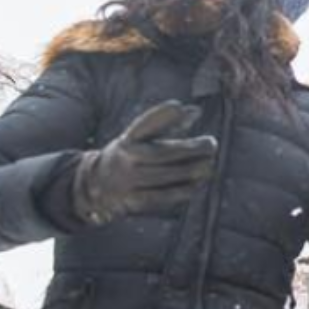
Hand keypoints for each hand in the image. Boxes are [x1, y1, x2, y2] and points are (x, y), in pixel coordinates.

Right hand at [72, 101, 218, 224]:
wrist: (96, 186)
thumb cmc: (129, 156)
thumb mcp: (140, 138)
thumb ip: (167, 124)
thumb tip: (196, 111)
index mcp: (127, 141)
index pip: (143, 126)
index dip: (160, 116)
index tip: (179, 106)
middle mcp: (125, 160)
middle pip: (160, 153)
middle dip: (189, 149)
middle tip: (212, 144)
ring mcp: (127, 182)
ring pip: (164, 175)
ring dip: (191, 169)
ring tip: (209, 164)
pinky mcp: (133, 202)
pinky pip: (163, 196)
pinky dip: (183, 190)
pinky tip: (198, 183)